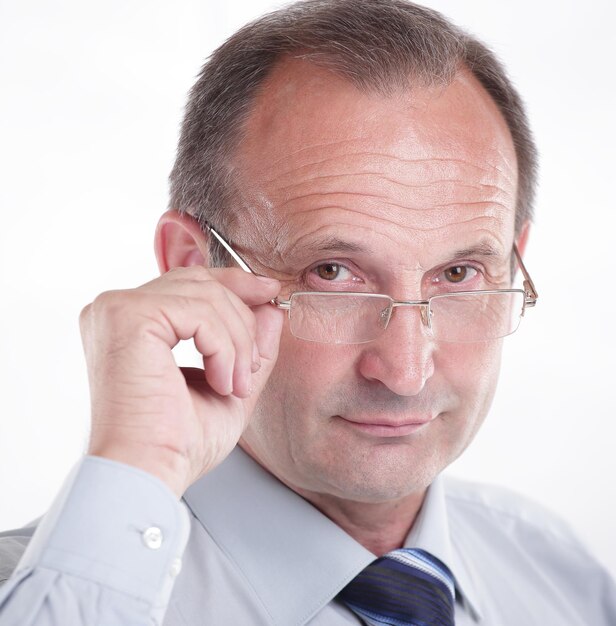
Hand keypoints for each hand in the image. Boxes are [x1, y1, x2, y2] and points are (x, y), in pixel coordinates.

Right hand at [79, 266, 282, 496]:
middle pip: (201, 282)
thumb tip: (272, 307)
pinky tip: (221, 381)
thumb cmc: (178, 442)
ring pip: (206, 296)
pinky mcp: (128, 316)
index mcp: (131, 322)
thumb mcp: (228, 384)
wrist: (149, 474)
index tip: (270, 293)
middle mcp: (117, 308)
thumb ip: (247, 344)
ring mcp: (118, 309)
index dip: (235, 284)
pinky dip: (224, 348)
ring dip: (237, 342)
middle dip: (243, 317)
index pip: (189, 282)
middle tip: (253, 364)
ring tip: (236, 384)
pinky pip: (200, 312)